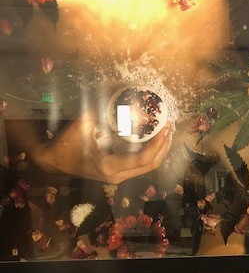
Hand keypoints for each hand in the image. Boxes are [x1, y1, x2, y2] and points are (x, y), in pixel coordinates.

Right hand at [36, 112, 172, 183]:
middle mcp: (118, 176)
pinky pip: (140, 165)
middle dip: (163, 146)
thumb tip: (123, 95)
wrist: (54, 161)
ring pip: (148, 167)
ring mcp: (119, 177)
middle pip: (151, 165)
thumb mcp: (83, 124)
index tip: (165, 129)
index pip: (143, 159)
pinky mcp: (119, 173)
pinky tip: (154, 139)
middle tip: (169, 127)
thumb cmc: (66, 144)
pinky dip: (150, 152)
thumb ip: (103, 111)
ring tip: (166, 131)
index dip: (158, 145)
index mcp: (110, 167)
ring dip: (159, 150)